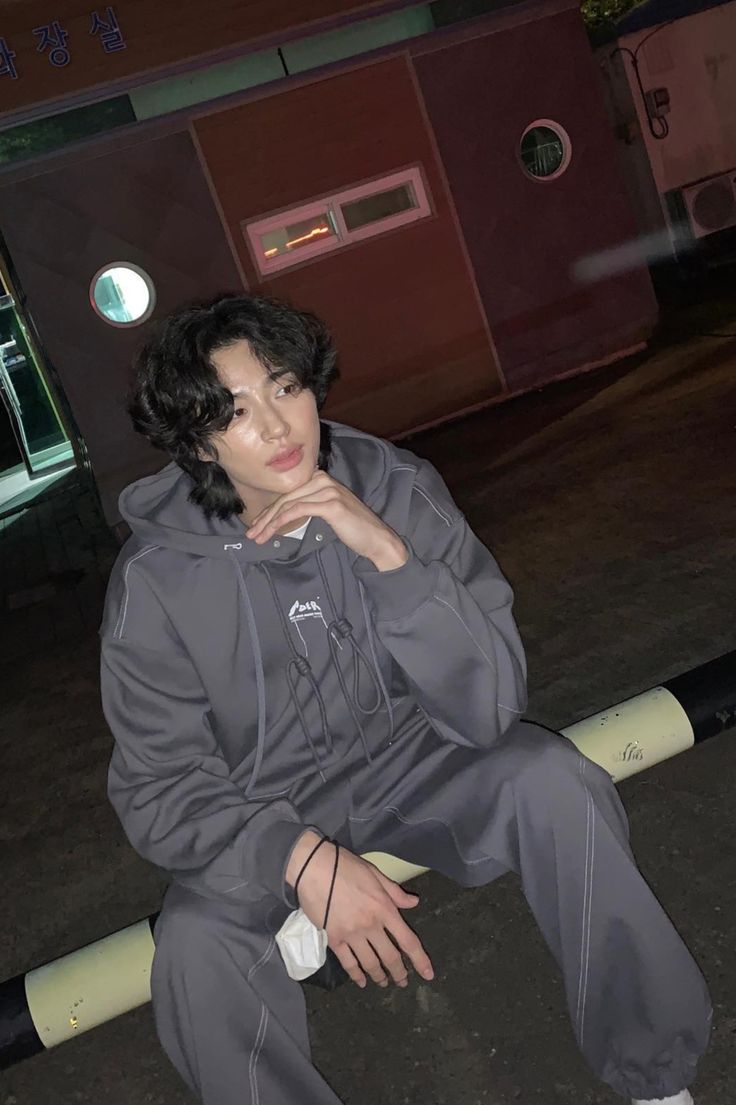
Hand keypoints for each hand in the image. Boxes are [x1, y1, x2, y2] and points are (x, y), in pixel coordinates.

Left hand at [245, 471, 408, 571]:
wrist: (376, 538)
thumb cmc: (353, 528)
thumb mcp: (328, 510)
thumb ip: (310, 504)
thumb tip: (285, 511)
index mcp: (321, 478)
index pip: (288, 494)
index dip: (270, 511)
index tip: (257, 526)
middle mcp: (323, 479)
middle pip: (285, 498)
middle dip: (265, 518)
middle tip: (251, 535)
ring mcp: (327, 490)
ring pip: (288, 505)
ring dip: (269, 523)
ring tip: (258, 538)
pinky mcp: (330, 504)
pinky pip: (298, 511)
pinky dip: (282, 522)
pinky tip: (272, 532)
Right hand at [287, 832, 433, 988]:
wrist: (313, 868)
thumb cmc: (345, 866)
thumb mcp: (375, 874)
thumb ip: (395, 892)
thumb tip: (414, 903)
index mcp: (384, 908)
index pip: (408, 940)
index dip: (420, 960)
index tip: (428, 974)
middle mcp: (371, 925)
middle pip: (390, 957)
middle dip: (399, 973)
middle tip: (402, 982)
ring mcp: (351, 934)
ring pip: (370, 963)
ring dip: (379, 976)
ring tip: (384, 983)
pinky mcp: (333, 938)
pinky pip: (348, 963)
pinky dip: (356, 975)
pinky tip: (361, 982)